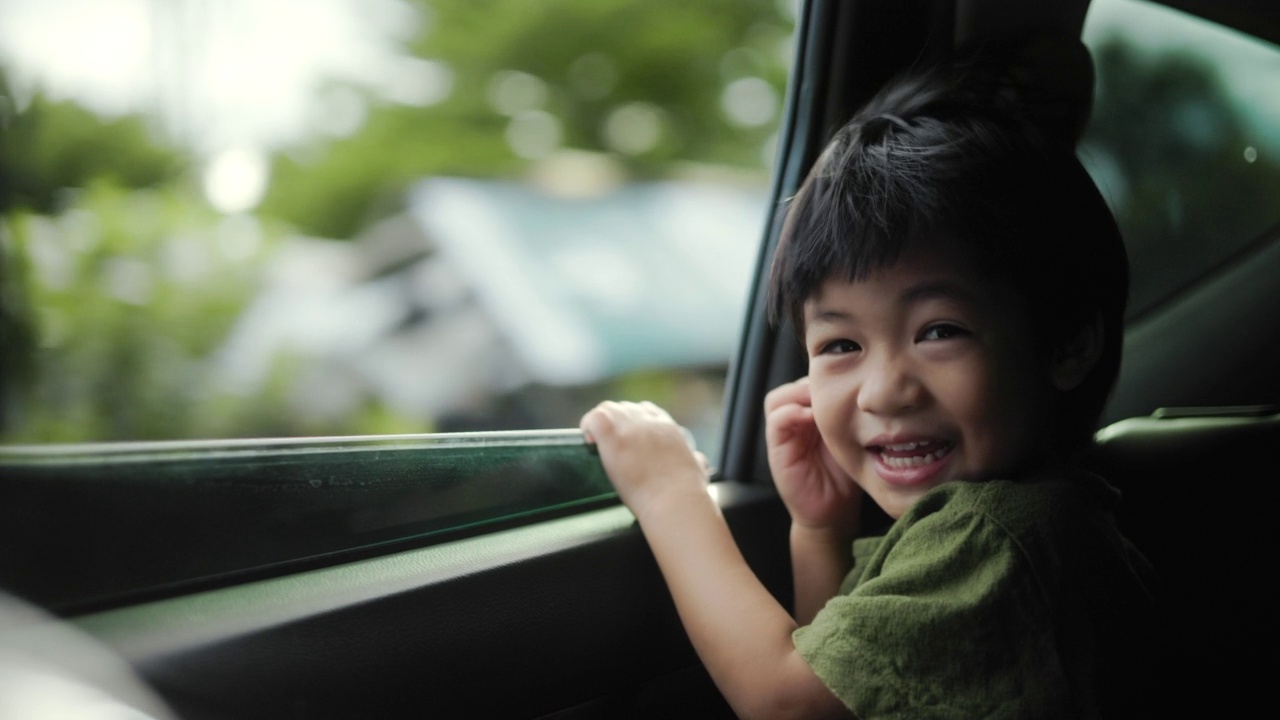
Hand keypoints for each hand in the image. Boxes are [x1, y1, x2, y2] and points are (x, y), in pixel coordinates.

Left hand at [580, 401, 708, 517]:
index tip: (629, 438)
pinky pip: (594, 418)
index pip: (647, 411)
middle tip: (610, 445)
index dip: (634, 422)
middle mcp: (649, 422)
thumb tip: (698, 461)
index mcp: (669, 429)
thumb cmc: (687, 493)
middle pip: (625, 409)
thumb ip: (695, 460)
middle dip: (615, 424)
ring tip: (596, 444)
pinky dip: (588, 426)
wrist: (675, 500)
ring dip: (601, 425)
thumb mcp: (697, 469)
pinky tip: (589, 443)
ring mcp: (631, 427)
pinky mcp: (613, 436)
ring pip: (608, 409)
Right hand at [764, 377, 860, 533]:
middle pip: (793, 386)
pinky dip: (791, 413)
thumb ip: (848, 415)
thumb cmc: (846, 475)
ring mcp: (783, 435)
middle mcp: (794, 422)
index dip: (824, 380)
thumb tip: (858, 387)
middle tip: (833, 391)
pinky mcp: (777, 450)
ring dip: (798, 395)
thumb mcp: (851, 438)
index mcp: (810, 416)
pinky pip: (776, 421)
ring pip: (778, 398)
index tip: (846, 384)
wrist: (835, 511)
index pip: (808, 383)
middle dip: (812, 385)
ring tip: (819, 404)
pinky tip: (810, 418)